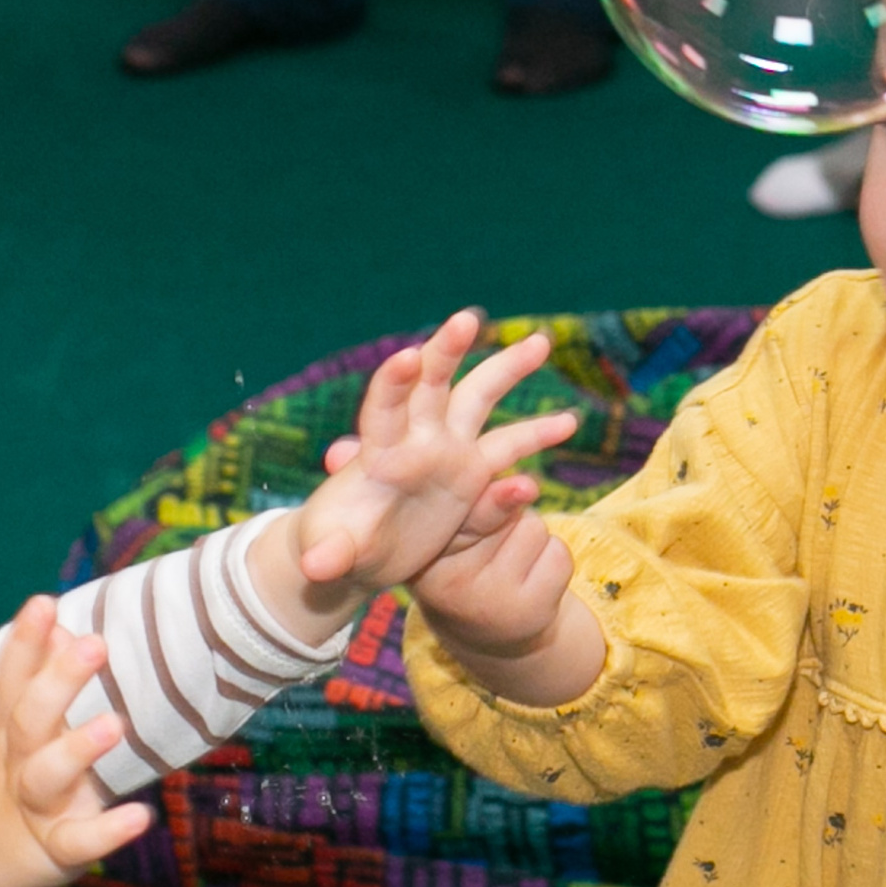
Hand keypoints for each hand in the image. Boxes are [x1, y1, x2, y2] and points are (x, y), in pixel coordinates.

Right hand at [0, 597, 152, 886]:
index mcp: (8, 730)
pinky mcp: (53, 849)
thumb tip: (65, 627)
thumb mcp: (10, 729)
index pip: (13, 679)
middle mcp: (17, 763)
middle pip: (31, 718)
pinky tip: (141, 817)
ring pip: (48, 775)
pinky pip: (78, 840)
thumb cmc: (0, 781)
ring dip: (78, 749)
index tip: (43, 603)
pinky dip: (107, 831)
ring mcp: (34, 807)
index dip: (25, 641)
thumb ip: (37, 679)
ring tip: (115, 723)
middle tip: (94, 644)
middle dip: (59, 681)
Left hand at [288, 311, 576, 603]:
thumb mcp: (331, 554)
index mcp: (378, 454)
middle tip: (465, 319)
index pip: (383, 409)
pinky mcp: (469, 474)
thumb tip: (315, 567)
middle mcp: (414, 440)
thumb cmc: (337, 547)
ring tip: (542, 343)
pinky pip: (507, 448)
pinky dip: (535, 435)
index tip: (408, 357)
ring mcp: (446, 452)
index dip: (395, 384)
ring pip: (478, 400)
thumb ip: (330, 555)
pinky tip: (571, 421)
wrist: (360, 551)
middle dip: (447, 350)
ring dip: (507, 369)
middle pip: (432, 384)